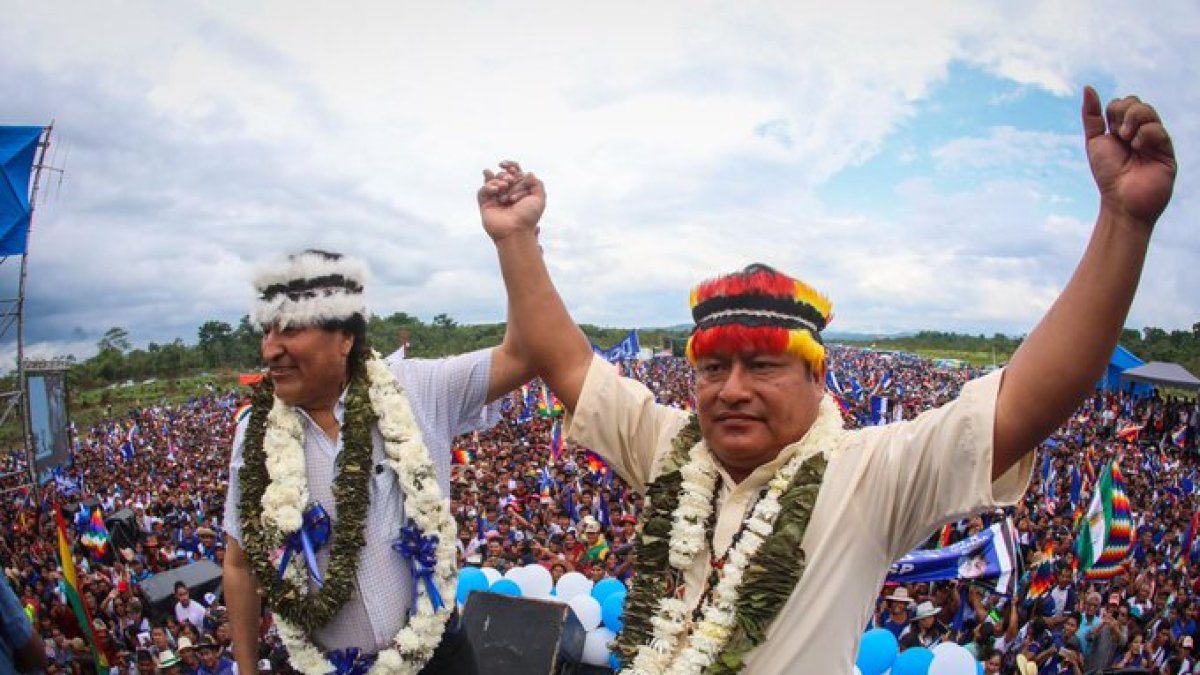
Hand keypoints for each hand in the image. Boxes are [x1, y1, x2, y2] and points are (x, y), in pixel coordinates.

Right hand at [479, 160, 545, 242]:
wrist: (516, 231)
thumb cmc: (528, 217)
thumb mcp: (539, 199)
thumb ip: (537, 184)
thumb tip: (528, 173)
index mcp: (519, 191)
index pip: (514, 173)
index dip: (511, 167)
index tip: (511, 168)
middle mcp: (507, 194)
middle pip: (503, 175)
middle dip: (506, 175)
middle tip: (510, 182)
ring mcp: (496, 199)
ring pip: (492, 181)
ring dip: (498, 180)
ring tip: (503, 187)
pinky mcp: (485, 204)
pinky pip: (482, 190)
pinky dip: (488, 186)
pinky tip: (495, 190)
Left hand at [1082, 86, 1176, 226]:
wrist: (1120, 201)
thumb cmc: (1107, 174)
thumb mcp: (1094, 141)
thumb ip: (1092, 116)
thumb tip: (1087, 87)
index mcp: (1123, 129)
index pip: (1122, 103)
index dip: (1114, 110)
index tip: (1110, 130)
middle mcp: (1140, 132)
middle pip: (1136, 103)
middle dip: (1123, 113)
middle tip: (1119, 135)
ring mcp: (1154, 140)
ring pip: (1148, 111)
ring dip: (1133, 120)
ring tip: (1127, 140)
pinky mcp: (1166, 150)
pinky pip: (1157, 129)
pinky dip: (1144, 134)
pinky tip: (1138, 147)